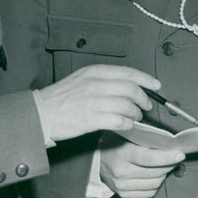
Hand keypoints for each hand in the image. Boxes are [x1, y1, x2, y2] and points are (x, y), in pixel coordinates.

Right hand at [35, 65, 158, 140]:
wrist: (40, 114)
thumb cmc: (61, 98)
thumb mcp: (82, 79)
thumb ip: (104, 80)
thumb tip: (128, 86)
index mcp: (94, 72)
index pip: (128, 72)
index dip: (146, 79)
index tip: (157, 86)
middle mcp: (96, 84)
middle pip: (131, 89)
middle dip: (143, 99)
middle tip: (146, 106)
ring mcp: (94, 101)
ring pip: (128, 106)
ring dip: (136, 113)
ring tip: (134, 117)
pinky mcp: (91, 119)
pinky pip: (119, 121)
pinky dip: (127, 124)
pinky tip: (126, 126)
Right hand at [99, 132, 184, 197]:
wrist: (95, 160)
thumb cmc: (114, 143)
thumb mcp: (126, 134)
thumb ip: (145, 138)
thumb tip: (169, 142)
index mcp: (122, 154)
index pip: (148, 158)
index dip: (166, 157)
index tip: (180, 154)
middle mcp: (120, 172)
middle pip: (154, 173)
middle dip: (169, 165)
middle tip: (175, 157)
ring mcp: (121, 185)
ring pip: (154, 184)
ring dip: (164, 174)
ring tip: (165, 165)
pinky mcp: (123, 195)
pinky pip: (148, 193)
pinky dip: (155, 184)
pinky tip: (154, 174)